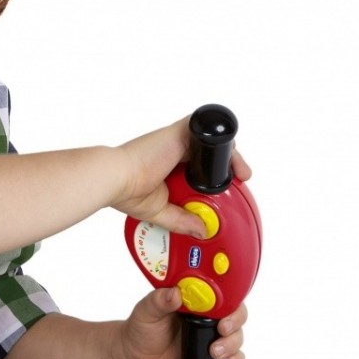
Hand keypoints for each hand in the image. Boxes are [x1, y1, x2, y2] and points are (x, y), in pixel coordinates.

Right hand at [113, 117, 251, 236]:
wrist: (117, 179)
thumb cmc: (127, 191)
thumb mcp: (160, 212)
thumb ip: (181, 220)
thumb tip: (201, 229)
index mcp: (167, 169)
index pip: (197, 169)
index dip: (213, 178)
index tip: (223, 191)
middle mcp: (173, 152)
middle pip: (208, 154)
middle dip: (226, 167)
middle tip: (238, 182)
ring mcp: (177, 141)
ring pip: (211, 142)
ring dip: (229, 157)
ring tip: (241, 175)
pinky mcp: (180, 132)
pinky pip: (207, 129)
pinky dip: (224, 141)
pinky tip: (234, 163)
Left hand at [114, 288, 248, 358]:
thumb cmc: (142, 330)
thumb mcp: (146, 311)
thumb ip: (158, 300)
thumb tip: (174, 293)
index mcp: (195, 301)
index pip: (221, 293)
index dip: (229, 298)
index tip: (222, 308)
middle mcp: (208, 318)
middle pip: (236, 315)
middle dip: (234, 323)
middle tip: (223, 330)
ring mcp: (211, 338)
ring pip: (237, 338)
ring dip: (232, 344)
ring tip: (214, 352)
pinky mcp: (212, 358)